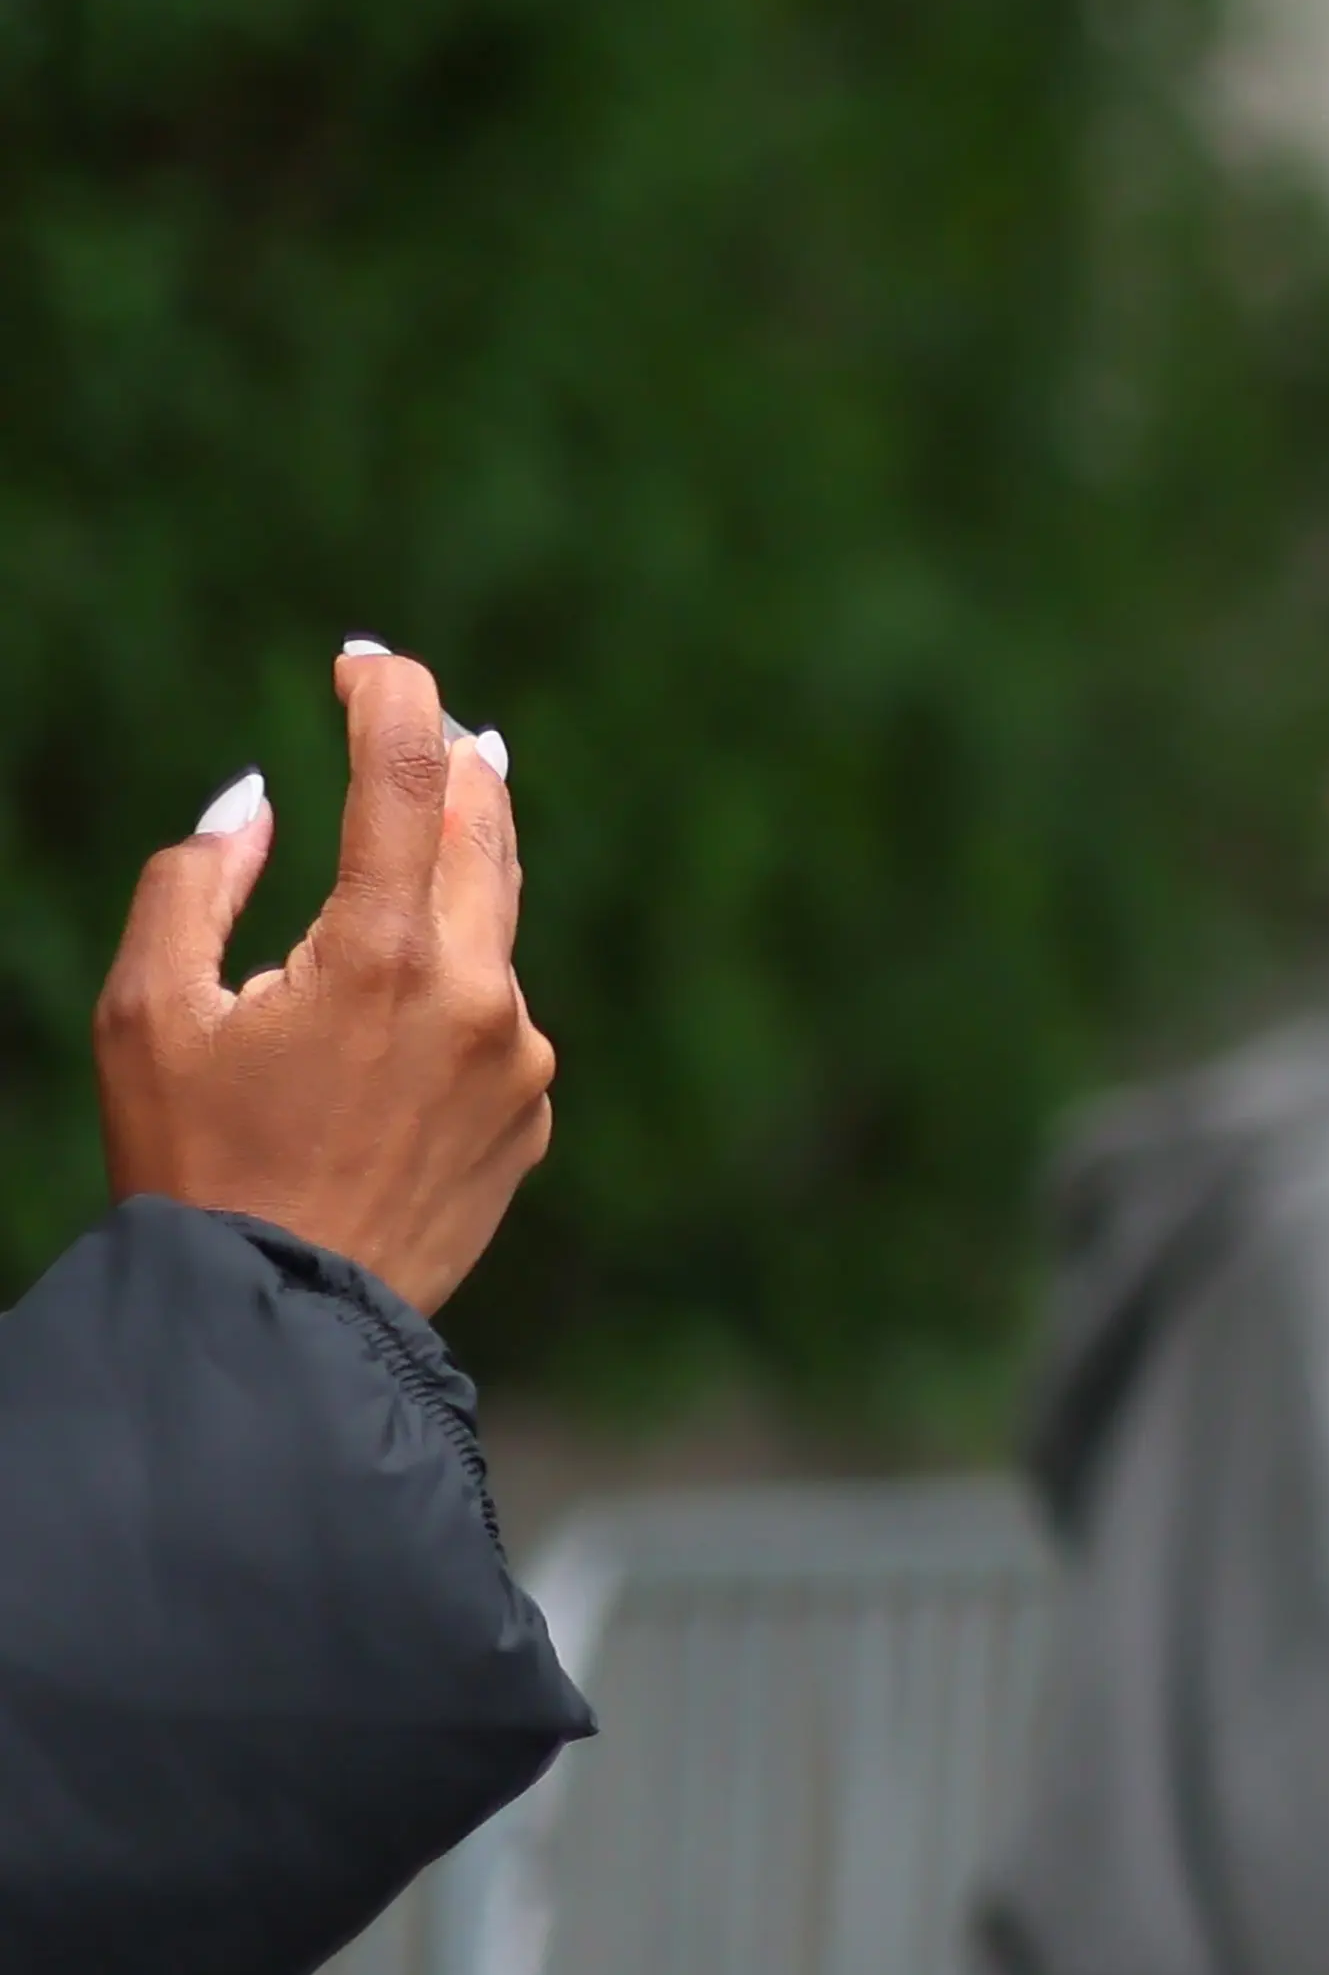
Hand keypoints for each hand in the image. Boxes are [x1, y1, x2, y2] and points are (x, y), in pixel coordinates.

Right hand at [94, 644, 555, 1315]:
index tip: (368, 662)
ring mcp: (521, 1058)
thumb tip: (254, 798)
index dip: (394, 697)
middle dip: (453, 762)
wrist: (285, 1312)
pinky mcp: (534, 1112)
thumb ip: (194, 880)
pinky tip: (393, 1029)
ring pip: (496, 926)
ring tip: (438, 821)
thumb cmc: (194, 1158)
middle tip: (430, 717)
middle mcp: (477, 994)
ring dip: (458, 872)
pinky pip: (497, 1019)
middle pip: (483, 832)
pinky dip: (453, 991)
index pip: (412, 774)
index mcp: (382, 953)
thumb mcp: (148, 1009)